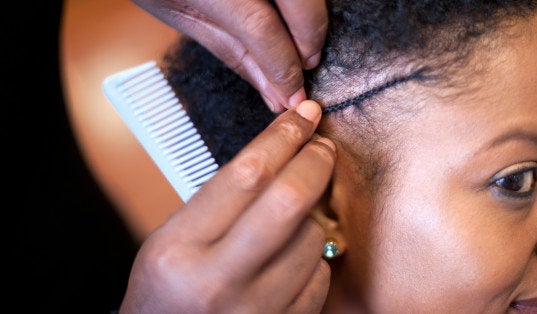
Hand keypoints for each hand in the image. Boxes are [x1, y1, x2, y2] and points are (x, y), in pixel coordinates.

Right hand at [119, 100, 335, 312]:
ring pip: (313, 238)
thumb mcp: (172, 240)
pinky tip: (291, 261)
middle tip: (323, 146)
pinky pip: (321, 275)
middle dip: (316, 161)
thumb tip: (284, 155)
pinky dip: (313, 258)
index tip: (304, 117)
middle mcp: (218, 281)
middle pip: (289, 200)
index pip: (246, 174)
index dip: (283, 137)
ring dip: (313, 218)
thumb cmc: (169, 290)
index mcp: (179, 248)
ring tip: (290, 223)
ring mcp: (255, 310)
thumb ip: (220, 202)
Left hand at [131, 0, 327, 111]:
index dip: (284, 66)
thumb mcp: (184, 18)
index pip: (261, 29)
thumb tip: (273, 90)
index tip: (292, 93)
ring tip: (302, 42)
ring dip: (311, 18)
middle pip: (299, 2)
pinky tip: (294, 18)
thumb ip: (233, 52)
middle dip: (310, 37)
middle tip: (307, 65)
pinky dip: (302, 3)